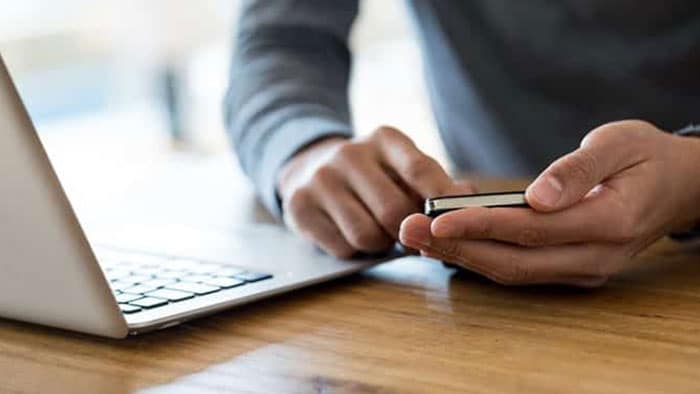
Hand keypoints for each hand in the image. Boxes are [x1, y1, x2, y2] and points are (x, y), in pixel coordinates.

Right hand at [278, 126, 474, 257]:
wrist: (309, 166)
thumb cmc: (371, 174)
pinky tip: (350, 232)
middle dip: (408, 233)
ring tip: (377, 231)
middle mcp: (349, 153)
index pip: (420, 169)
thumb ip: (436, 184)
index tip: (458, 222)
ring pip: (367, 235)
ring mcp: (320, 179)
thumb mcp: (401, 167)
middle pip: (394, 212)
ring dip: (380, 244)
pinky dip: (354, 250)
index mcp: (384, 139)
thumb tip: (469, 200)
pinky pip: (342, 247)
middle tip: (410, 236)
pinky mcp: (299, 206)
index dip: (443, 201)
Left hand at [400, 120, 699, 286]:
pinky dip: (481, 258)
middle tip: (408, 229)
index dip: (481, 225)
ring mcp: (585, 269)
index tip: (437, 218)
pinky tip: (450, 244)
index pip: (532, 230)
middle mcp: (596, 257)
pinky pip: (520, 270)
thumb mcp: (620, 144)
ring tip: (417, 237)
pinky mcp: (573, 270)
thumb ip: (578, 170)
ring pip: (513, 272)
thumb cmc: (646, 157)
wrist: (676, 186)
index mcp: (611, 222)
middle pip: (514, 262)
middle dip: (456, 248)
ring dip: (462, 256)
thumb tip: (536, 196)